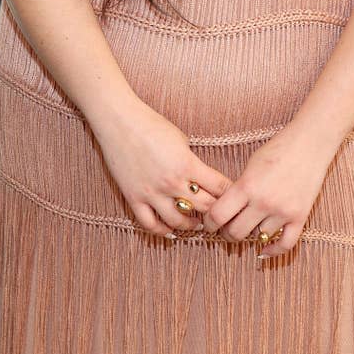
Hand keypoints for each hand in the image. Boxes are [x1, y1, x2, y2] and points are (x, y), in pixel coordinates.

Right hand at [94, 98, 231, 238]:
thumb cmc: (151, 125)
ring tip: (197, 224)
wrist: (119, 122)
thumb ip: (191, 161)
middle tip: (220, 214)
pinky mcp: (134, 198)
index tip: (234, 196)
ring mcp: (152, 193)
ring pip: (179, 222)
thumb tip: (201, 177)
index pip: (219, 187)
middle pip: (204, 207)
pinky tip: (170, 229)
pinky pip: (150, 224)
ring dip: (192, 225)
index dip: (230, 193)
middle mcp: (172, 182)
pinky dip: (163, 231)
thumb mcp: (181, 139)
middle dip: (216, 211)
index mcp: (187, 164)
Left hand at [202, 123, 332, 258]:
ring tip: (248, 228)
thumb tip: (226, 210)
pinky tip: (264, 250)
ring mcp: (283, 211)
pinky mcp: (300, 216)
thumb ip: (239, 189)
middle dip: (227, 233)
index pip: (218, 215)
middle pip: (236, 232)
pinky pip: (285, 244)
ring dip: (251, 235)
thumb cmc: (278, 148)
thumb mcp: (251, 165)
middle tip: (226, 228)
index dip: (209, 223)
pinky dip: (273, 250)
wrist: (310, 143)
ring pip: (259, 238)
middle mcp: (264, 202)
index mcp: (247, 185)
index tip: (209, 224)